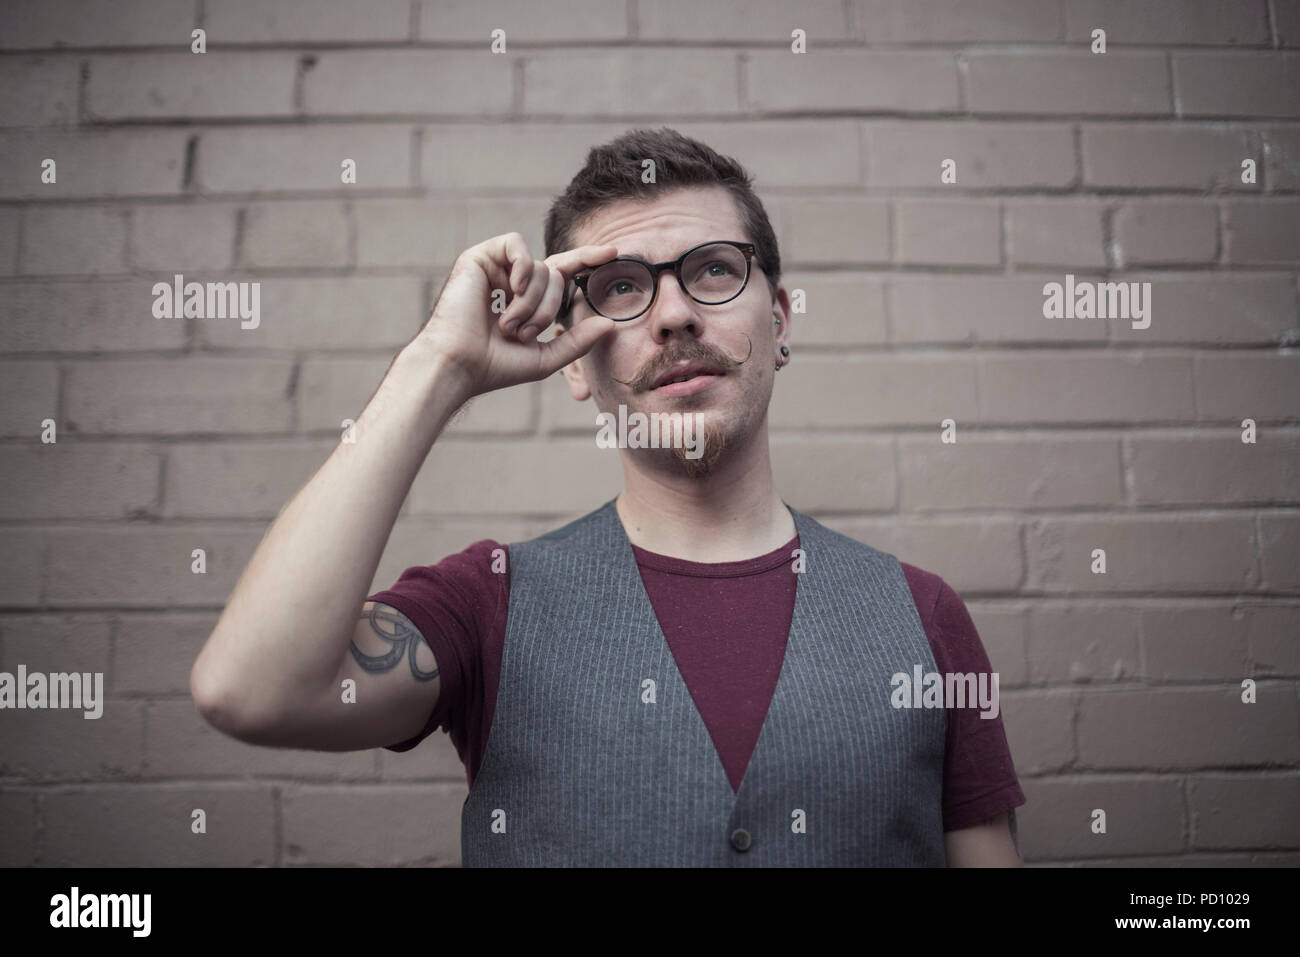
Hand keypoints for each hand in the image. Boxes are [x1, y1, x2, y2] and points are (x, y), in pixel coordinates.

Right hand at [409, 232, 619, 399]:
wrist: (458, 365)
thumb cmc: (495, 366)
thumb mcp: (545, 357)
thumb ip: (577, 341)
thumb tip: (610, 323)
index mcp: (526, 300)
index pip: (562, 273)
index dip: (587, 260)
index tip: (614, 252)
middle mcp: (512, 281)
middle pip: (555, 276)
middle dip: (548, 308)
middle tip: (524, 334)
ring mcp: (496, 268)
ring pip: (539, 267)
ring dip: (531, 302)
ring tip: (508, 325)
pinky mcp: (479, 257)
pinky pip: (516, 245)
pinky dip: (522, 268)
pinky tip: (513, 289)